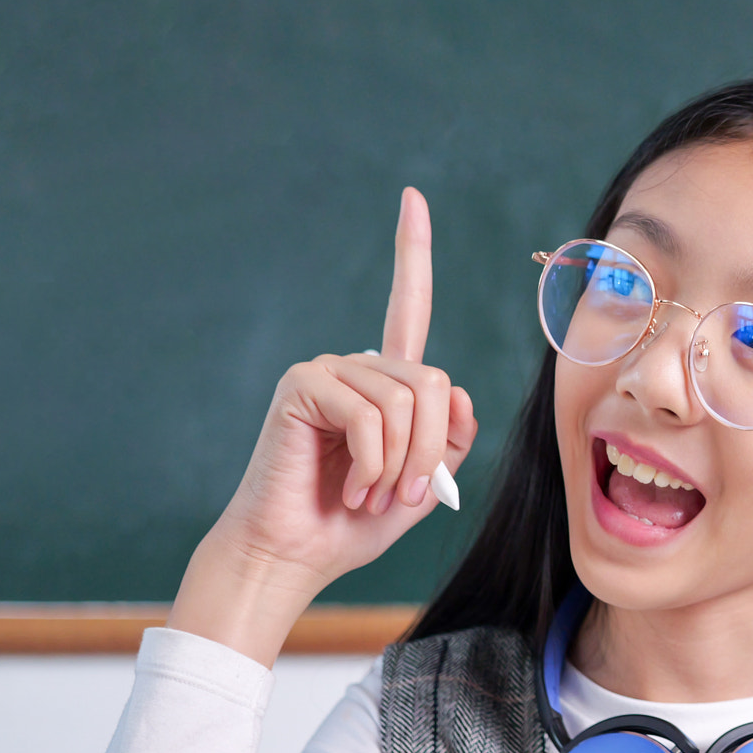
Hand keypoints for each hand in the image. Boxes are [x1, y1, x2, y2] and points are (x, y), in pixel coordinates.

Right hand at [168, 188, 477, 664]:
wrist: (295, 555)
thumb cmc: (352, 524)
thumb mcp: (425, 484)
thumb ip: (451, 439)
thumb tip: (457, 391)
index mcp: (385, 384)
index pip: (406, 308)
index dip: (412, 253)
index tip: (412, 197)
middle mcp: (356, 368)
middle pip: (434, 380)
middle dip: (433, 449)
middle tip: (405, 495)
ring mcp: (326, 372)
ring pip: (408, 400)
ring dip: (403, 464)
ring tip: (371, 494)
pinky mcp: (302, 387)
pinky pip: (369, 414)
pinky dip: (375, 462)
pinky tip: (352, 485)